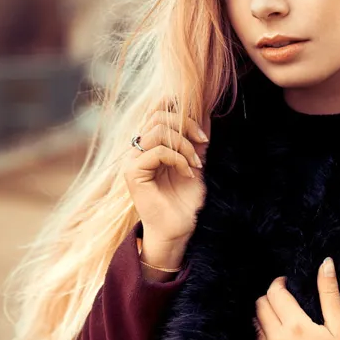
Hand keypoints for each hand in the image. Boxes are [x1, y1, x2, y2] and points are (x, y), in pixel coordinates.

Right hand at [122, 95, 210, 245]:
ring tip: (195, 165)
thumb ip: (196, 141)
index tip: (202, 133)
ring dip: (184, 146)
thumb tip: (206, 114)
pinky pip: (158, 151)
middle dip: (186, 125)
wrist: (178, 229)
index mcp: (150, 145)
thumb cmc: (185, 201)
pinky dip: (178, 159)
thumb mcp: (196, 163)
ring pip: (158, 131)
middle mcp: (138, 150)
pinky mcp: (133, 172)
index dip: (178, 110)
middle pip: (158, 116)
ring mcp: (133, 160)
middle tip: (203, 143)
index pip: (157, 112)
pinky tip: (187, 174)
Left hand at [254, 257, 339, 339]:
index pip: (274, 293)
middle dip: (270, 298)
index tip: (288, 284)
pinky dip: (264, 337)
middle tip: (285, 300)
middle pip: (260, 306)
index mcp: (296, 326)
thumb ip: (330, 293)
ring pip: (255, 324)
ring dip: (265, 316)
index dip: (279, 283)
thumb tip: (326, 263)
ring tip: (283, 319)